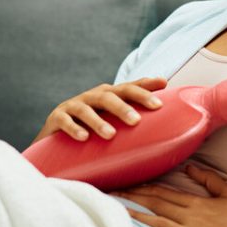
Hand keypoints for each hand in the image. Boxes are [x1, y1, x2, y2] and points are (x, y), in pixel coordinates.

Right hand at [31, 77, 166, 144]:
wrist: (55, 142)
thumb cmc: (94, 133)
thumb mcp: (114, 125)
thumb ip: (135, 124)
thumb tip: (171, 130)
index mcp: (109, 96)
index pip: (129, 87)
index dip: (145, 85)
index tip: (164, 83)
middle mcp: (92, 97)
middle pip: (110, 95)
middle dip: (124, 106)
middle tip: (137, 121)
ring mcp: (73, 105)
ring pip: (87, 108)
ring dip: (99, 121)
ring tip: (110, 134)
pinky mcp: (56, 118)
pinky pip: (64, 121)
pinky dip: (74, 128)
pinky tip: (83, 138)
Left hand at [117, 163, 226, 226]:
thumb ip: (209, 179)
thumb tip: (191, 167)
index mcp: (197, 204)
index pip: (164, 193)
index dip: (144, 188)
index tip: (126, 184)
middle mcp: (190, 219)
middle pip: (156, 205)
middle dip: (133, 198)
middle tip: (112, 194)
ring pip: (158, 224)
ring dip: (137, 217)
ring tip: (117, 213)